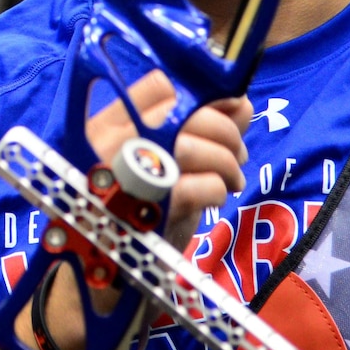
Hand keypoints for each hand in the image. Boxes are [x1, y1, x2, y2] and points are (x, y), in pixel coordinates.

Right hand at [82, 71, 249, 252]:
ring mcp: (133, 171)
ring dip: (228, 163)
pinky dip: (219, 189)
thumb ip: (199, 123)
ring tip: (231, 179)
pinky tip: (214, 198)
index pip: (161, 85)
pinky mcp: (155, 205)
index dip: (203, 95)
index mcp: (110, 122)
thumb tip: (240, 102)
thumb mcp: (161, 157)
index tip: (224, 113)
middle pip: (188, 114)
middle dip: (227, 133)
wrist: (115, 264)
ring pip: (199, 148)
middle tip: (238, 154)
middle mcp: (115, 140)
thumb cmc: (142, 201)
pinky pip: (206, 184)